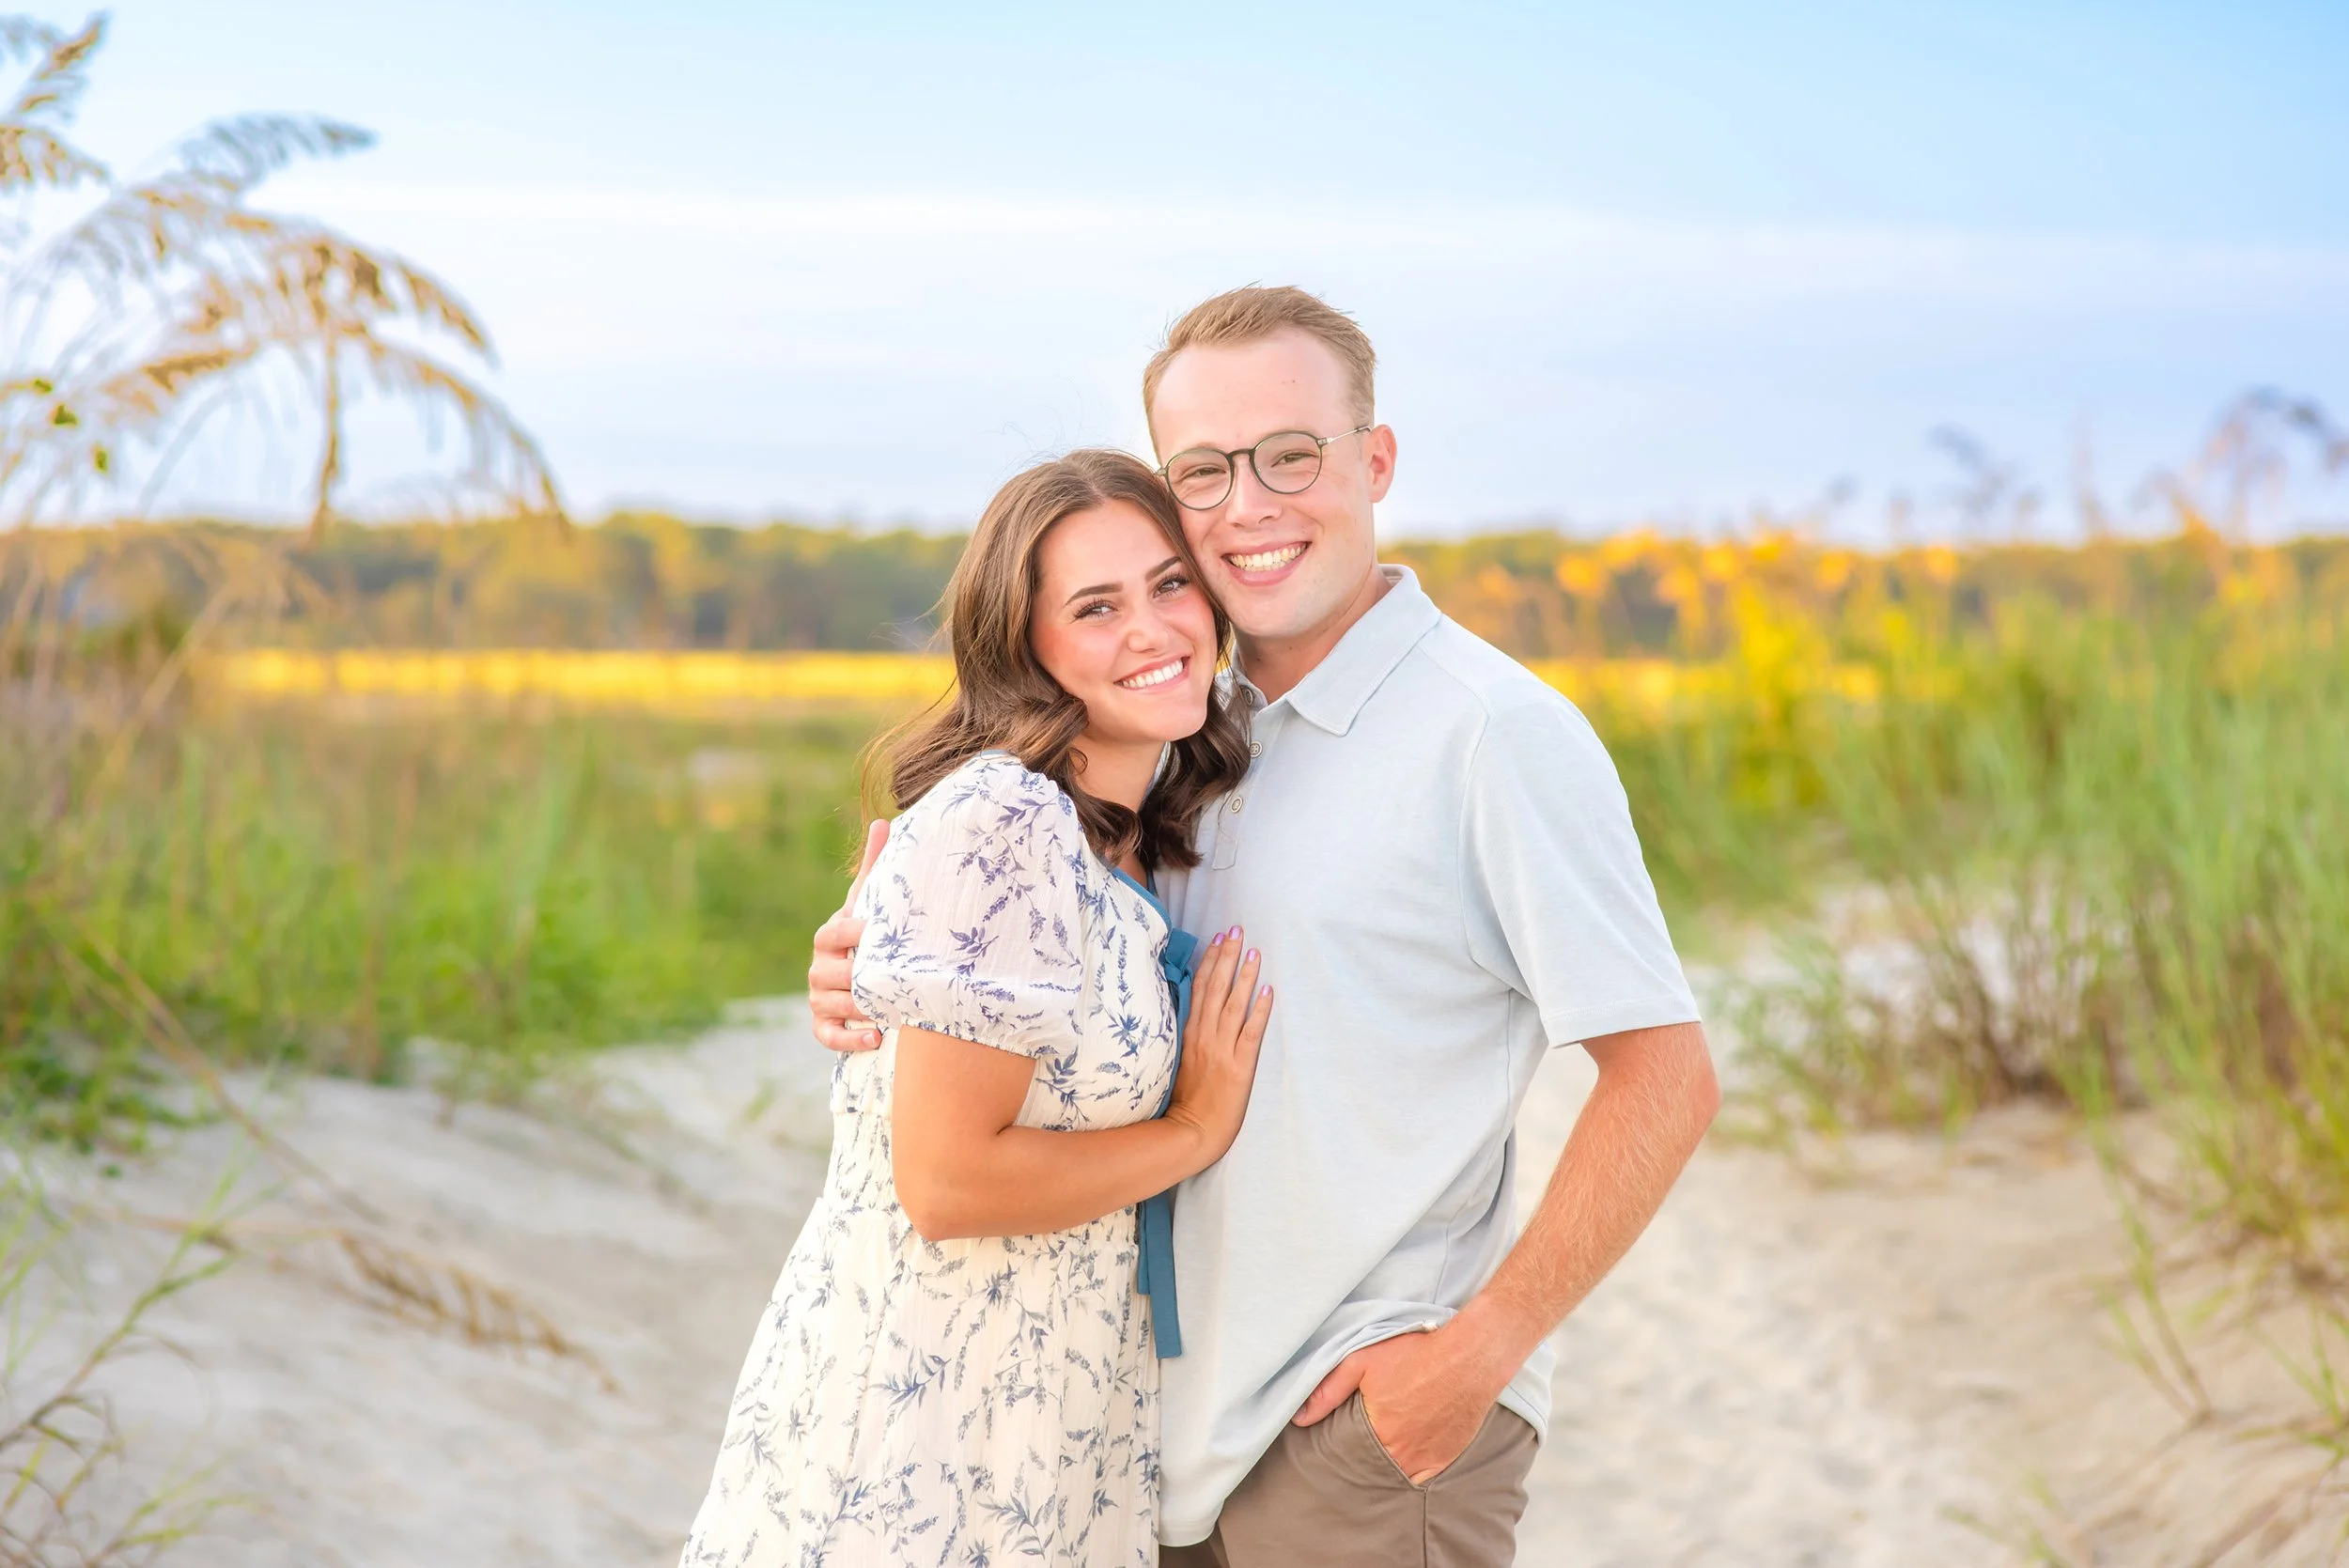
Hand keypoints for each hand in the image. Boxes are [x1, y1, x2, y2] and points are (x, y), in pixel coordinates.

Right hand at [809, 819, 887, 1052]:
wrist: (862, 975)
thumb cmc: (871, 933)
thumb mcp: (871, 902)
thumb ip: (876, 867)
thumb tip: (884, 821)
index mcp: (829, 935)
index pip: (835, 933)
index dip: (855, 934)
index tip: (878, 935)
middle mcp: (818, 967)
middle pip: (829, 973)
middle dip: (857, 977)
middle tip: (888, 981)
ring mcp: (818, 997)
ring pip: (830, 1004)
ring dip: (859, 1009)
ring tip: (887, 1013)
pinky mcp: (822, 1025)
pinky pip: (828, 1036)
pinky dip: (849, 1039)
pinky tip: (876, 1038)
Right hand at [1164, 927, 1270, 1166]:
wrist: (1192, 1132)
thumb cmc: (1185, 1101)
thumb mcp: (1177, 1061)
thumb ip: (1186, 1035)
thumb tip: (1194, 1011)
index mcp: (1188, 1033)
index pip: (1199, 988)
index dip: (1210, 961)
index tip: (1218, 938)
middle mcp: (1204, 1036)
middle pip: (1216, 988)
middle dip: (1227, 956)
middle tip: (1237, 929)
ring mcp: (1221, 1049)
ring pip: (1233, 1004)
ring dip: (1244, 975)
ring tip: (1254, 951)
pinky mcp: (1240, 1066)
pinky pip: (1250, 1032)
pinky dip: (1259, 1010)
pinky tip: (1268, 990)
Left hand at [1292, 1322, 1511, 1484]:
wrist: (1470, 1357)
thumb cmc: (1416, 1354)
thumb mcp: (1362, 1361)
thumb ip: (1328, 1391)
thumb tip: (1298, 1417)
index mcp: (1378, 1432)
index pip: (1348, 1458)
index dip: (1340, 1455)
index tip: (1332, 1455)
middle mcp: (1402, 1452)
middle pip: (1371, 1469)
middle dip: (1360, 1464)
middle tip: (1352, 1457)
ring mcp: (1426, 1459)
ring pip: (1396, 1476)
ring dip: (1384, 1470)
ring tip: (1375, 1458)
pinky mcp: (1446, 1458)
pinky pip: (1421, 1477)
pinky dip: (1410, 1473)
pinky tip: (1401, 1463)